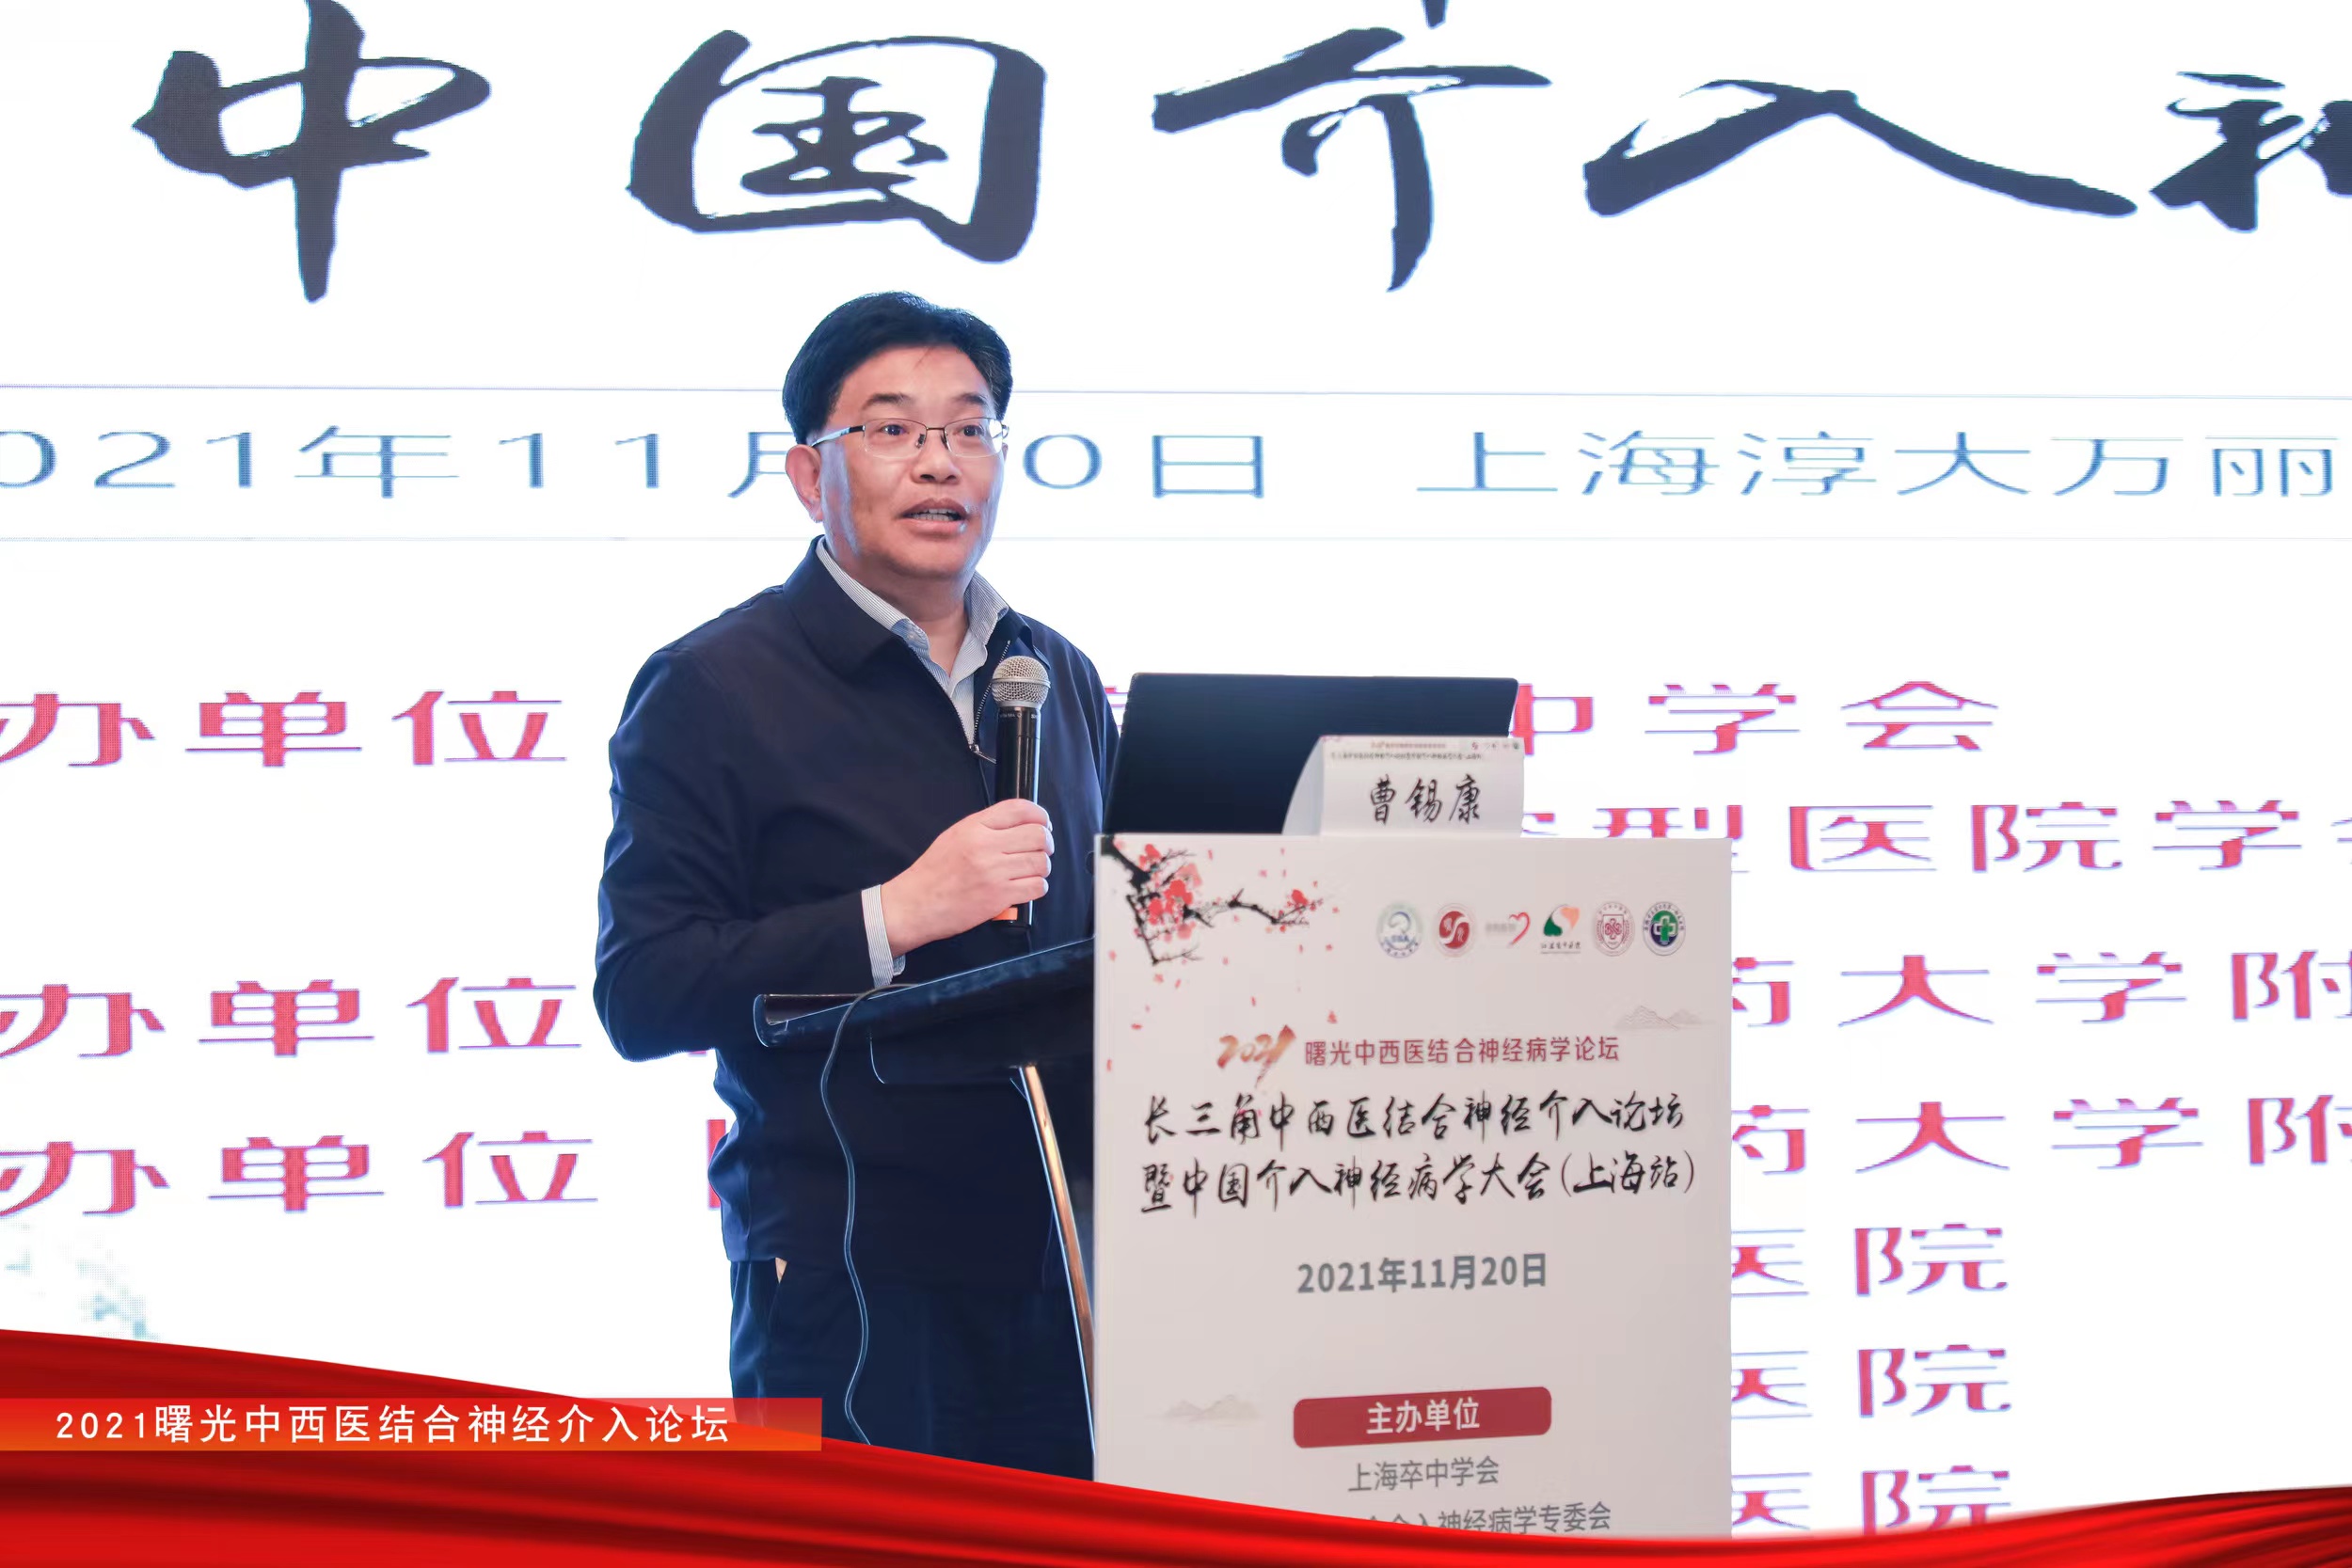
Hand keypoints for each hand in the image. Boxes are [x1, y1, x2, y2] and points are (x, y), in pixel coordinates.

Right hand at [879, 799, 1052, 953]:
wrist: (916, 903)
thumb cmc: (934, 872)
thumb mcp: (955, 835)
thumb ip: (986, 826)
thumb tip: (1019, 823)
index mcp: (975, 827)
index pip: (1020, 809)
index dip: (1040, 815)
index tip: (1043, 824)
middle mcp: (986, 846)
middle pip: (1038, 836)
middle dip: (1046, 843)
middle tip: (1041, 850)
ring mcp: (994, 872)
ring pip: (1041, 862)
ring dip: (1042, 867)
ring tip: (1031, 871)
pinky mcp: (999, 896)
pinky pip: (1037, 887)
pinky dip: (1038, 887)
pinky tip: (1027, 887)